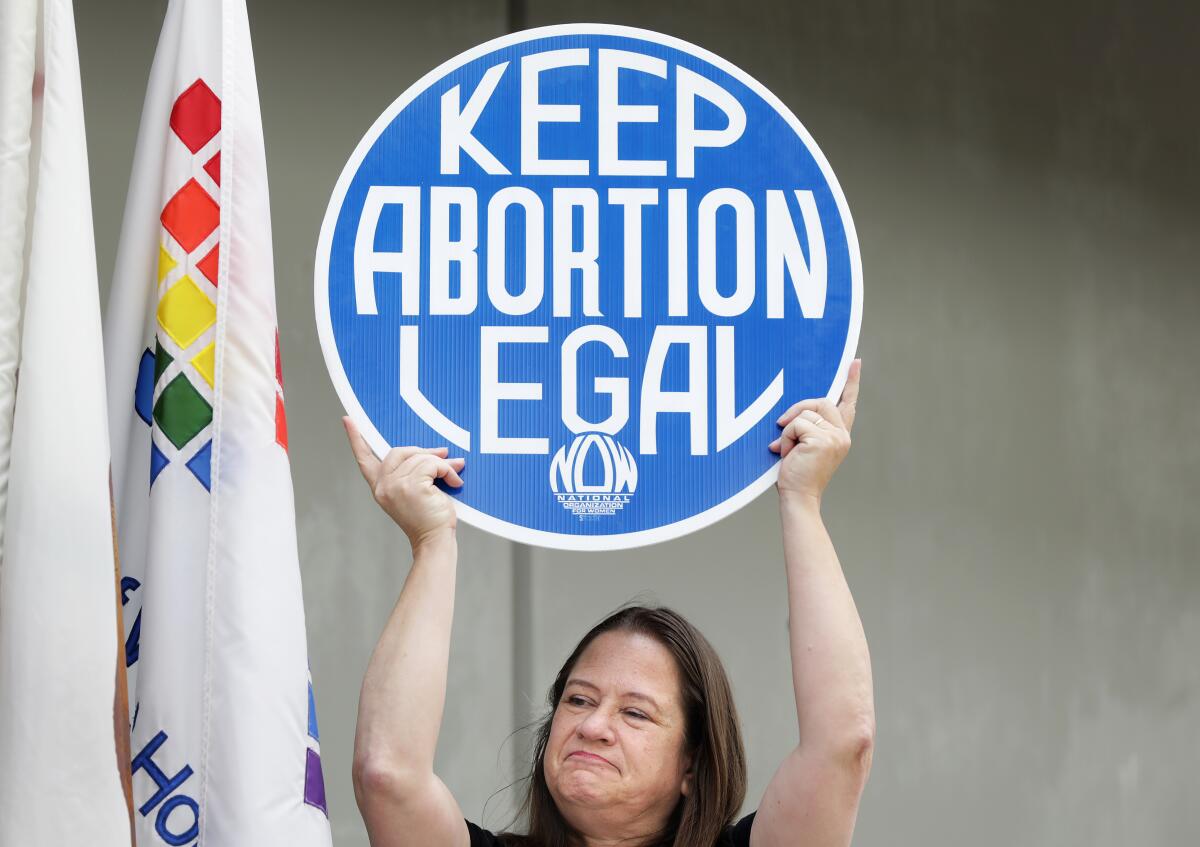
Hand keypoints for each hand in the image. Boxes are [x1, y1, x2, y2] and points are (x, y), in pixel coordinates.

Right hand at [343, 417, 465, 552]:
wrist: (434, 541)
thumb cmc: (429, 519)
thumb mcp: (417, 491)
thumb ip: (418, 471)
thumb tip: (442, 451)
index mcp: (381, 487)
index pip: (364, 459)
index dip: (356, 439)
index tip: (348, 420)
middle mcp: (383, 485)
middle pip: (399, 451)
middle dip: (423, 452)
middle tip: (444, 456)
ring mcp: (395, 485)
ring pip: (420, 457)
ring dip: (441, 464)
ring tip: (453, 477)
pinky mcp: (411, 486)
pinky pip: (433, 464)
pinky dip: (447, 470)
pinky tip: (455, 483)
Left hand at [769, 359, 859, 503]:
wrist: (798, 497)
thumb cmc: (797, 475)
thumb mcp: (805, 446)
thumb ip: (808, 428)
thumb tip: (792, 414)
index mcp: (840, 435)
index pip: (847, 404)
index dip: (851, 382)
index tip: (855, 363)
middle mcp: (842, 435)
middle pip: (821, 402)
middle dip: (799, 408)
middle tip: (781, 423)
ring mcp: (835, 437)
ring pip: (806, 413)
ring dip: (789, 430)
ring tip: (786, 450)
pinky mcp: (823, 440)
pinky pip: (796, 424)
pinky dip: (785, 438)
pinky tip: (785, 454)